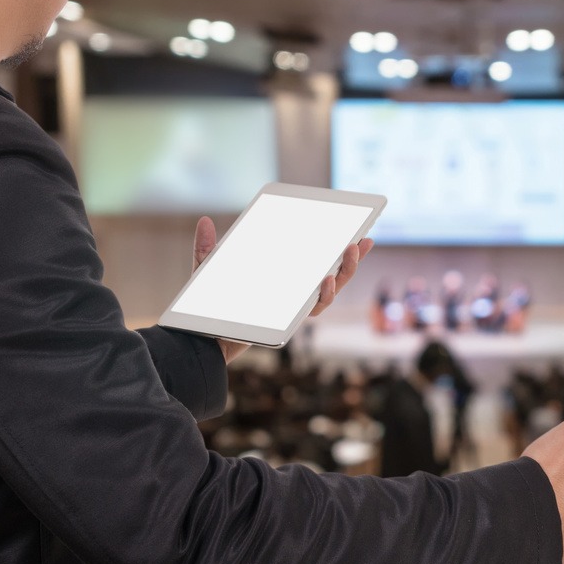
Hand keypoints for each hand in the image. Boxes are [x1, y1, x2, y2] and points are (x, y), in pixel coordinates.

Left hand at [194, 216, 374, 363]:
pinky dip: (324, 294)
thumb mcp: (206, 272)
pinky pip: (313, 309)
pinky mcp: (288, 321)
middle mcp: (290, 296)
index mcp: (279, 281)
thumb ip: (206, 248)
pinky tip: (326, 279)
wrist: (201, 343)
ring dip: (344, 272)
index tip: (352, 233)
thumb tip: (204, 221)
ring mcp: (291, 309)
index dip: (333, 252)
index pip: (311, 263)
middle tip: (362, 240)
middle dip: (350, 259)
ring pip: (328, 292)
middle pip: (330, 276)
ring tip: (349, 251)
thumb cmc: (206, 311)